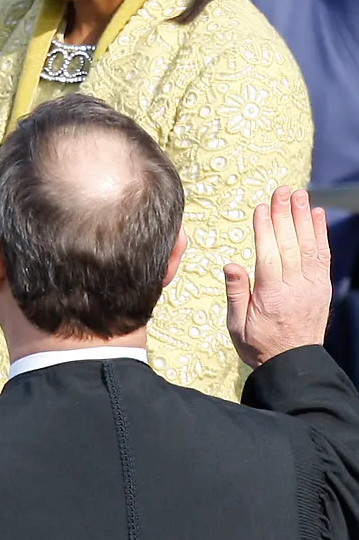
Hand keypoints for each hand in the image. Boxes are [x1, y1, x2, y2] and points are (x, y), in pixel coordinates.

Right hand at [225, 186, 331, 368]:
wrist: (294, 364)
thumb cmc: (258, 345)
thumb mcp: (237, 325)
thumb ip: (236, 293)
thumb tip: (230, 265)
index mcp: (272, 296)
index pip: (268, 254)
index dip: (265, 229)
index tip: (261, 207)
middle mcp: (296, 288)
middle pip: (289, 244)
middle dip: (285, 215)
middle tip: (282, 191)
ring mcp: (313, 287)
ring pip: (309, 246)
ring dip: (303, 218)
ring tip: (299, 195)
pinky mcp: (322, 287)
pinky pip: (323, 256)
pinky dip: (320, 233)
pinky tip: (316, 215)